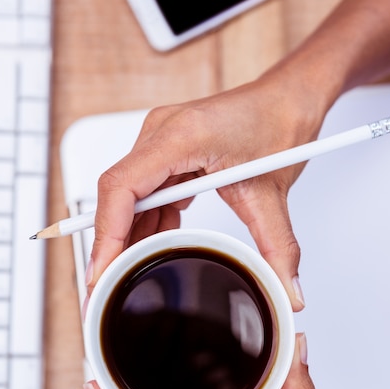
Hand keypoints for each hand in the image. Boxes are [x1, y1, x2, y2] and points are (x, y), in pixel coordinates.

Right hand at [87, 68, 327, 310]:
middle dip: (114, 244)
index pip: (121, 188)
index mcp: (180, 136)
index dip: (107, 234)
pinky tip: (155, 243)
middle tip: (112, 284)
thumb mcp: (273, 195)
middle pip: (117, 197)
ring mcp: (160, 141)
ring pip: (128, 197)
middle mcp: (161, 133)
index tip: (103, 270)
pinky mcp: (166, 152)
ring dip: (131, 235)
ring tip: (135, 271)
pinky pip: (144, 192)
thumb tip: (285, 289)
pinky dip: (148, 222)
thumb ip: (278, 248)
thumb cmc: (277, 124)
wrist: (287, 100)